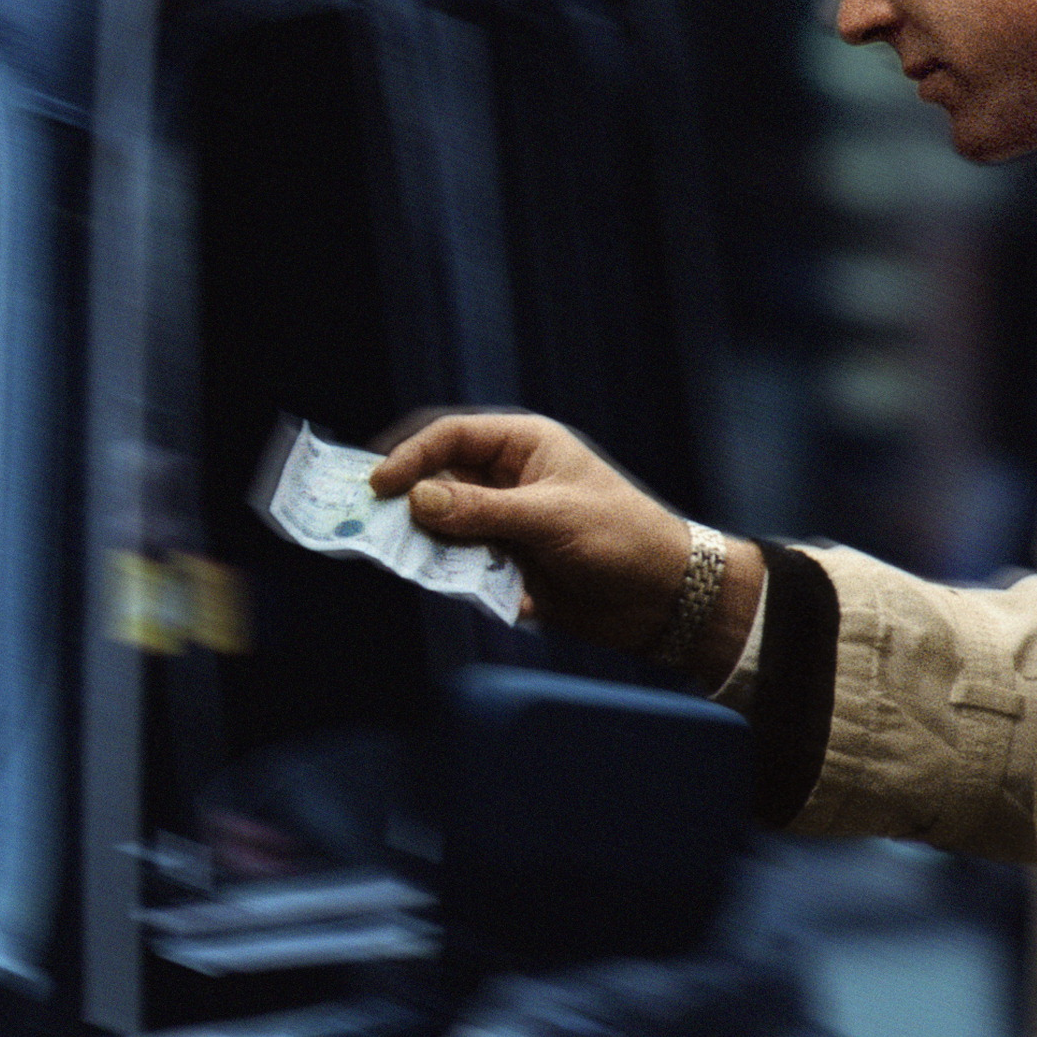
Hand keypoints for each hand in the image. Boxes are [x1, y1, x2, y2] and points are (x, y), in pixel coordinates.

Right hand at [366, 411, 727, 658]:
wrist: (662, 597)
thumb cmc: (620, 537)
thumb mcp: (549, 518)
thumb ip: (480, 510)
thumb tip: (416, 500)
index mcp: (523, 447)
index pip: (452, 439)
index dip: (412, 457)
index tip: (379, 486)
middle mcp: (508, 480)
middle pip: (438, 483)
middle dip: (410, 507)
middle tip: (373, 530)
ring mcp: (505, 523)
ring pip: (446, 530)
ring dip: (433, 549)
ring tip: (415, 565)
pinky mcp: (507, 564)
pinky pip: (464, 567)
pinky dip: (459, 579)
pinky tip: (471, 590)